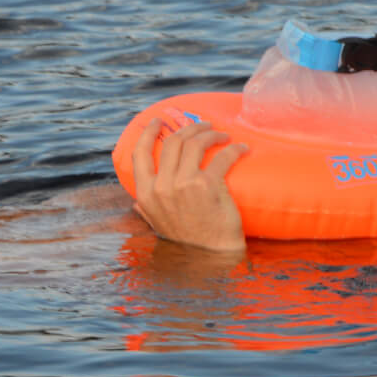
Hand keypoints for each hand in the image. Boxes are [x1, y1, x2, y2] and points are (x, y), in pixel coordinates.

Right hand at [131, 117, 247, 251]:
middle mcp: (162, 187)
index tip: (159, 121)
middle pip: (173, 142)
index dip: (149, 132)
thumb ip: (146, 211)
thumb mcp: (158, 226)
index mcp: (146, 194)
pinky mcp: (208, 185)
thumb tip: (136, 203)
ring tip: (220, 134)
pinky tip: (241, 148)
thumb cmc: (188, 241)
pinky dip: (233, 148)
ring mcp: (184, 184)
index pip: (140, 153)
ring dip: (210, 133)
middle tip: (201, 125)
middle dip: (189, 127)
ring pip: (195, 143)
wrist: (212, 254)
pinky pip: (222, 156)